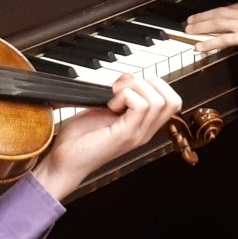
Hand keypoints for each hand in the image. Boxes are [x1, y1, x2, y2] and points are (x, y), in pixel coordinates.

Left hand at [33, 74, 182, 200]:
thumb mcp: (106, 110)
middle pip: (172, 100)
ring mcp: (137, 134)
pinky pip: (141, 105)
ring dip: (134, 89)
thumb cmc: (81, 137)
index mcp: (143, 126)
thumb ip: (122, 96)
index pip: (173, 101)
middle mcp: (145, 132)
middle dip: (147, 83)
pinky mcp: (124, 134)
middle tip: (122, 90)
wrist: (64, 160)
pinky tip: (110, 104)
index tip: (129, 87)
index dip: (155, 85)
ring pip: (158, 100)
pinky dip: (125, 95)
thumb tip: (129, 78)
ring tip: (114, 97)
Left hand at [184, 3, 237, 58]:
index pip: (229, 8)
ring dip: (201, 27)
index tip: (206, 14)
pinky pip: (224, 40)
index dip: (215, 12)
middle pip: (219, 13)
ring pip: (218, 23)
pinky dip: (210, 42)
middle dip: (203, 16)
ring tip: (189, 31)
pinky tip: (200, 46)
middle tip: (189, 21)